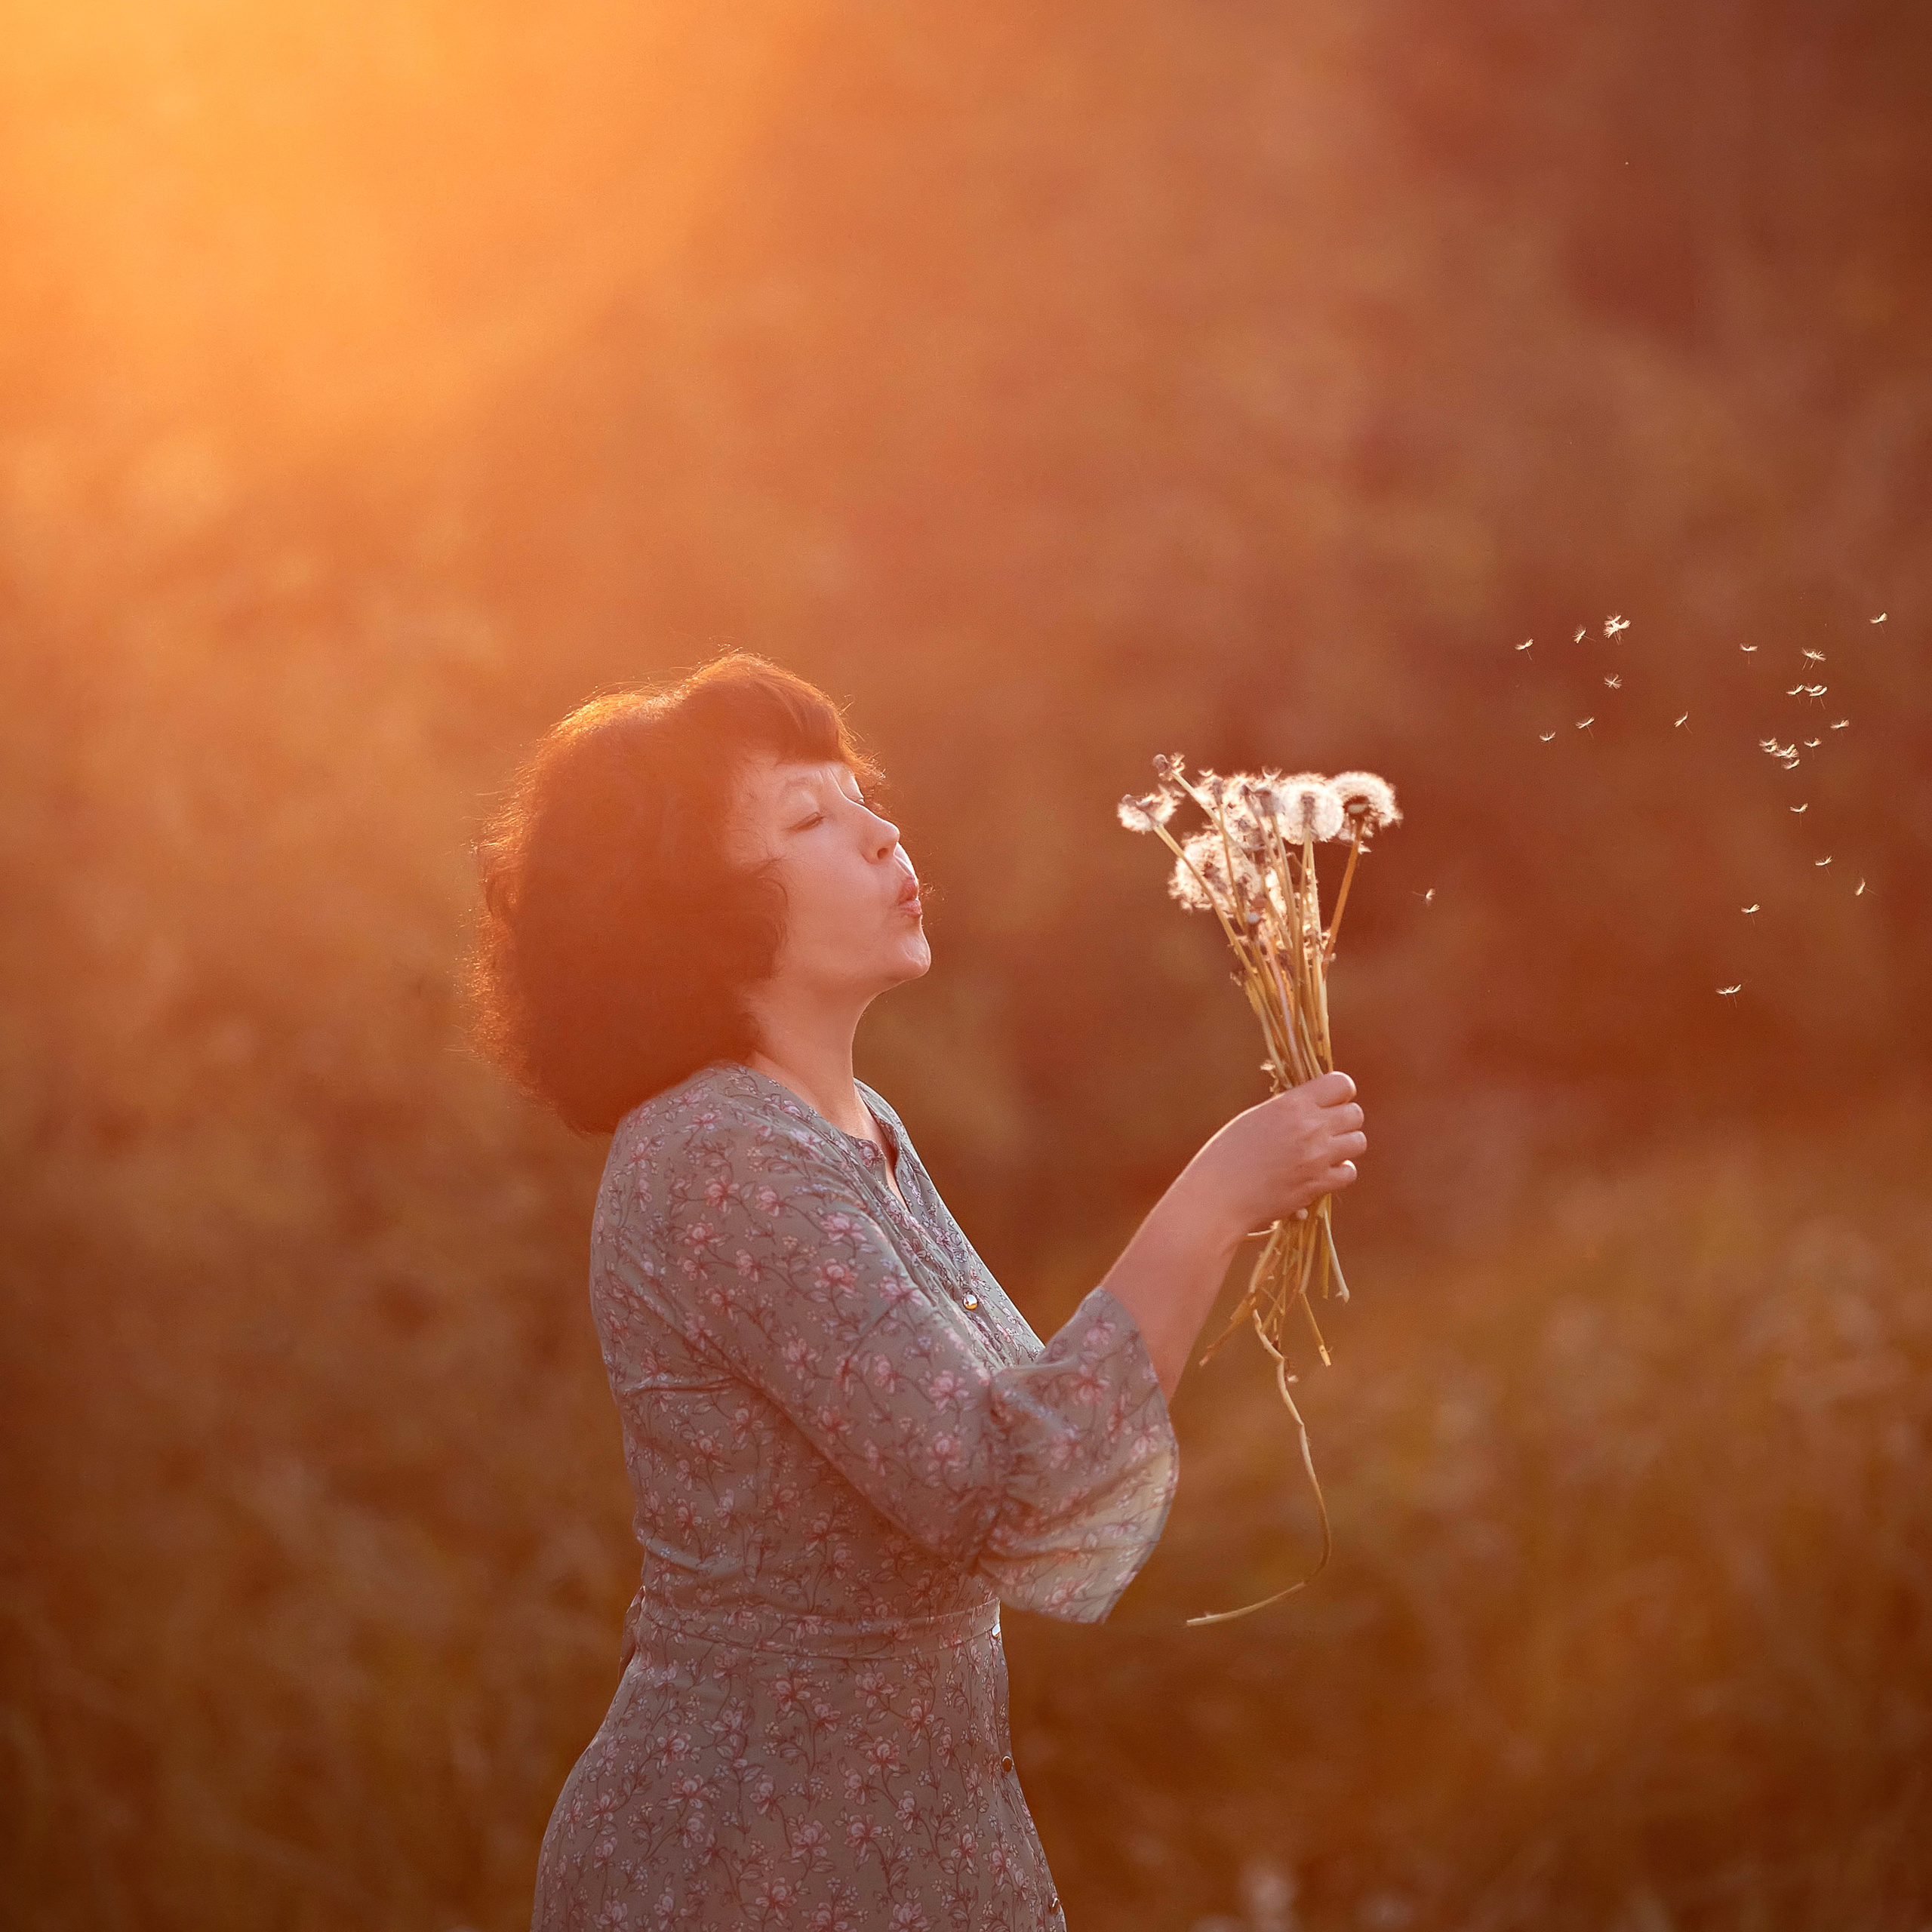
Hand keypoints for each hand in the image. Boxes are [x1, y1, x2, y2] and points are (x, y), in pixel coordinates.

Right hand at [1185, 1071, 1365, 1239]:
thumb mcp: (1256, 1118)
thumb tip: (1312, 1105)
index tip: (1329, 1102)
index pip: (1341, 1084)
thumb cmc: (1227, 1155)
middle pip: (1355, 1113)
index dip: (1339, 1092)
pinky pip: (1349, 1172)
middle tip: (1325, 1130)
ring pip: (1358, 1142)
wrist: (1218, 1196)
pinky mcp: (1319, 1184)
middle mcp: (1310, 1127)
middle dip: (1343, 1120)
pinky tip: (1320, 1172)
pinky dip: (1339, 1172)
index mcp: (1291, 1104)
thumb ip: (1288, 1109)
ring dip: (1345, 1146)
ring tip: (1324, 1151)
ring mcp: (1317, 1157)